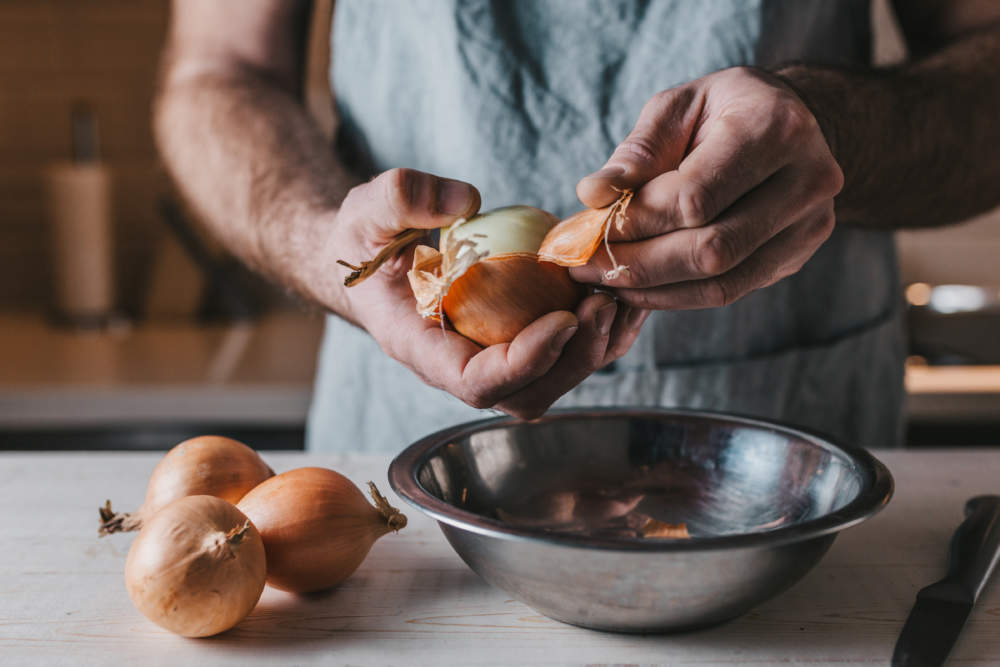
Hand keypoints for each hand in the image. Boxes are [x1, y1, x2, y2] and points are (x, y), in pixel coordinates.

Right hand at [328, 168, 648, 418]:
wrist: (369, 255)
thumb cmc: (363, 237)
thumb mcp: (366, 209)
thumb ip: (401, 198)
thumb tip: (466, 201)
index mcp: (420, 348)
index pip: (476, 382)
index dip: (524, 362)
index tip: (563, 318)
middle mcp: (459, 365)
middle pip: (527, 393)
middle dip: (573, 359)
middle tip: (603, 302)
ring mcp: (488, 357)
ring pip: (552, 381)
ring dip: (595, 348)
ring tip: (620, 295)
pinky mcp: (513, 340)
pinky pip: (563, 353)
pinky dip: (598, 332)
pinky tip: (619, 292)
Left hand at [574, 67, 842, 308]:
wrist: (792, 124)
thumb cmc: (722, 110)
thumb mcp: (678, 107)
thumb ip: (637, 151)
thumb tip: (592, 195)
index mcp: (775, 128)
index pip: (695, 197)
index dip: (637, 221)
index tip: (589, 229)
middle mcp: (807, 180)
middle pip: (711, 248)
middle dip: (639, 263)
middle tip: (585, 266)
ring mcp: (809, 225)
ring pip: (721, 281)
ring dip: (653, 289)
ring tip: (604, 279)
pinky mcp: (797, 256)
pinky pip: (730, 292)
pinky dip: (676, 296)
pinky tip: (638, 288)